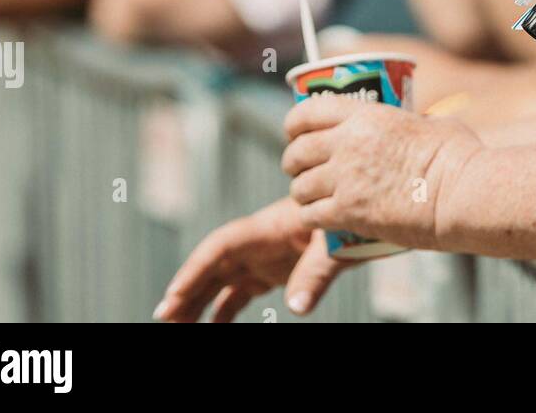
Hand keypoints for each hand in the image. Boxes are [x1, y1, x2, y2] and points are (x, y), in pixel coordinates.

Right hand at [154, 196, 345, 321]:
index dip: (194, 270)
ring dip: (198, 302)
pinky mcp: (277, 269)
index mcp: (269, 228)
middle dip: (187, 290)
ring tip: (176, 327)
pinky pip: (240, 292)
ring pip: (222, 281)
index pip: (221, 246)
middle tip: (163, 319)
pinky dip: (223, 310)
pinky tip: (210, 329)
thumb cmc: (354, 220)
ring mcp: (266, 256)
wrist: (371, 206)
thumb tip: (297, 307)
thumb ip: (316, 272)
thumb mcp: (337, 242)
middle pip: (214, 266)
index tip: (172, 298)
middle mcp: (261, 241)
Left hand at [282, 96, 482, 250]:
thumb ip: (415, 122)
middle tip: (301, 169)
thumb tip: (421, 124)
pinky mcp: (349, 213)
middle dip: (293, 162)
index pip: (309, 110)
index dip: (294, 122)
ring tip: (311, 198)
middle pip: (297, 151)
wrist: (463, 194)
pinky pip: (310, 216)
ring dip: (301, 194)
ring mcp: (346, 179)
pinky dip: (311, 219)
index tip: (295, 132)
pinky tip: (319, 220)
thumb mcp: (434, 124)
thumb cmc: (460, 156)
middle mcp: (348, 144)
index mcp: (367, 115)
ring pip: (299, 187)